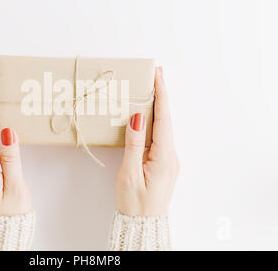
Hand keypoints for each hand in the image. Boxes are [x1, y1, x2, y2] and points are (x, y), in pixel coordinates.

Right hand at [115, 67, 178, 216]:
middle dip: (160, 95)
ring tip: (149, 89)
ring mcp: (168, 159)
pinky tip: (146, 115)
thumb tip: (138, 118)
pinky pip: (158, 137)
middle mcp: (170, 156)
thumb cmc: (135, 203)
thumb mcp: (129, 174)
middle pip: (165, 119)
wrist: (143, 225)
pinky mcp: (162, 163)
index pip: (163, 119)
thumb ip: (134, 144)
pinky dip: (153, 122)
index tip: (158, 75)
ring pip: (162, 127)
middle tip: (154, 74)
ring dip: (156, 107)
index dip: (161, 95)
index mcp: (164, 157)